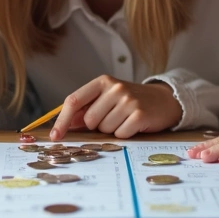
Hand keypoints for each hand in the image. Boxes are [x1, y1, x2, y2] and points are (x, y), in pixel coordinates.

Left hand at [49, 75, 182, 139]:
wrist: (163, 101)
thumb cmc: (130, 102)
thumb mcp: (107, 99)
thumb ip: (86, 109)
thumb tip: (64, 125)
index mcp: (103, 82)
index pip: (73, 101)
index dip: (62, 120)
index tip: (55, 136)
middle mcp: (115, 88)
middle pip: (89, 120)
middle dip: (97, 126)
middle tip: (113, 118)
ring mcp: (128, 100)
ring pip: (104, 129)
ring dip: (112, 130)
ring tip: (125, 120)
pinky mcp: (140, 114)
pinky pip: (120, 135)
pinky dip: (124, 134)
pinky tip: (133, 125)